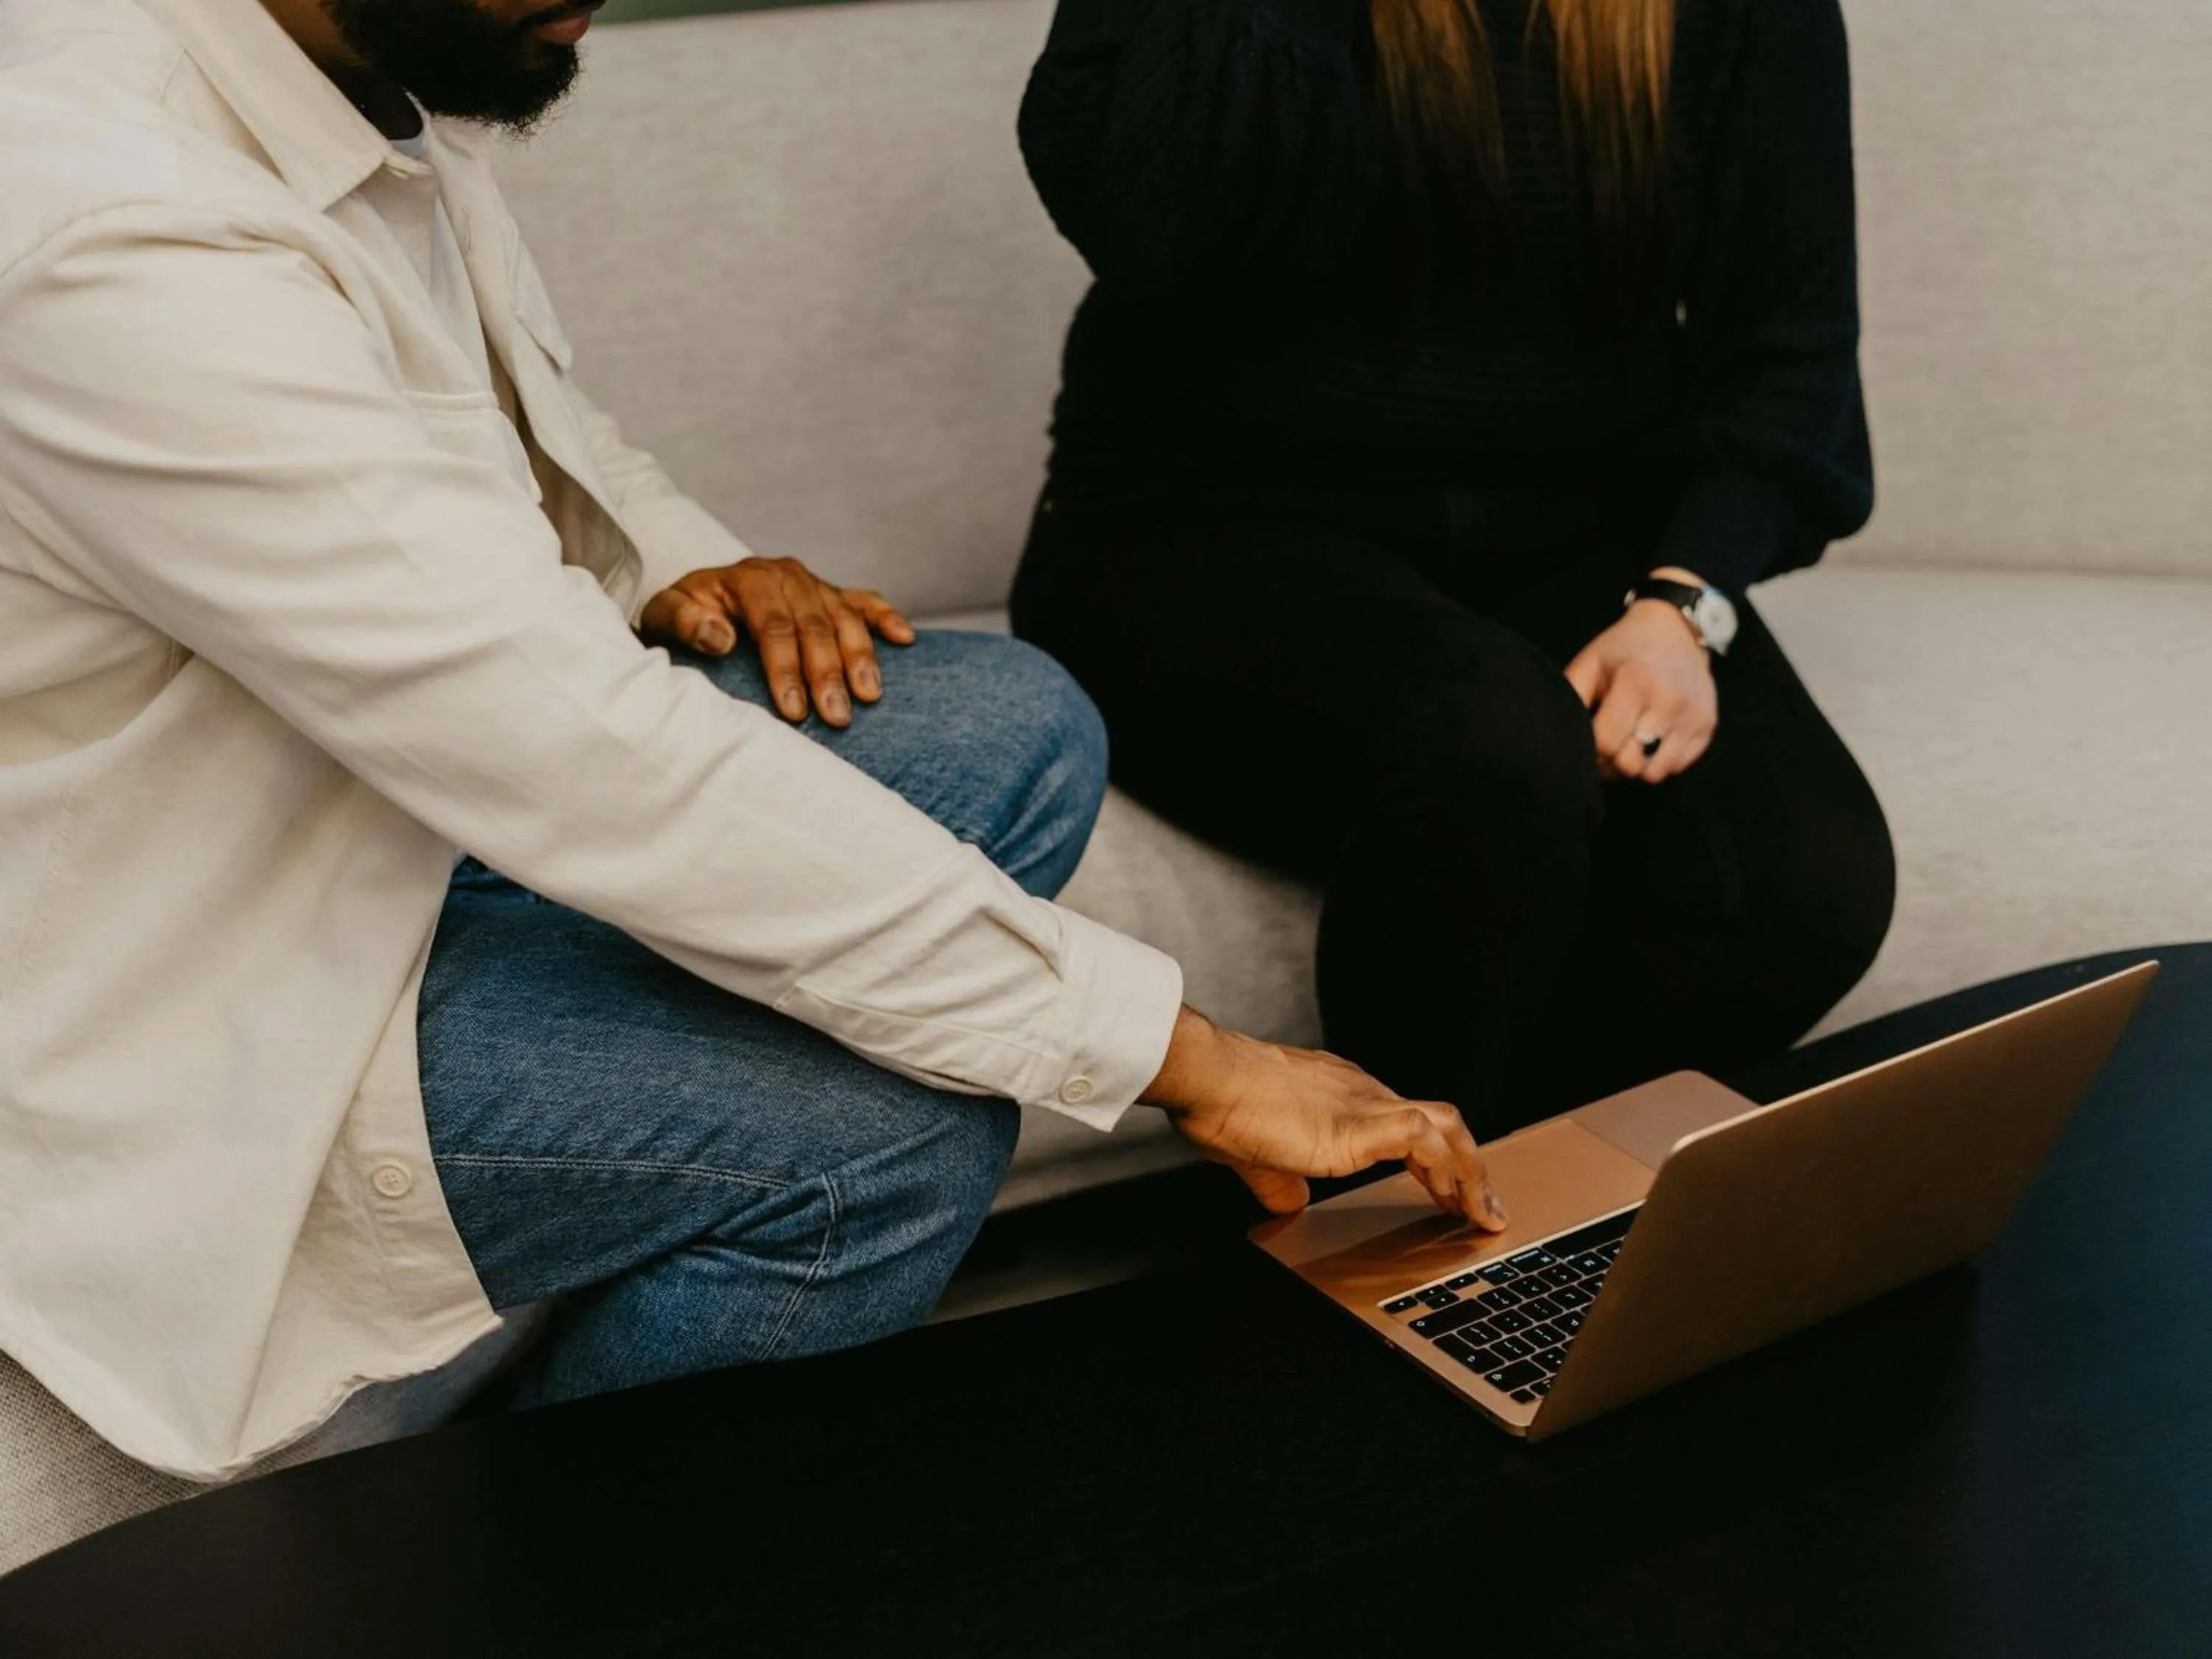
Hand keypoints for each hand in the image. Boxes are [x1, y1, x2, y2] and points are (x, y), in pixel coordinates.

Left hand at [637, 557, 915, 727]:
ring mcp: (813, 583)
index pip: (774, 626)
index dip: (785, 670)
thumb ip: (685, 622)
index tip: (794, 711)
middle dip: (827, 674)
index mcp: (749, 578)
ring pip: (845, 618)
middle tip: (837, 717)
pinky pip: (864, 602)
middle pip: (815, 626)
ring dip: (860, 657)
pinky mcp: (830, 593)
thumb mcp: (664, 615)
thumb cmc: (682, 615)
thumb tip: (721, 638)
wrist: (695, 598)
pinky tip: (906, 639)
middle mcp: (786, 575)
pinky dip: (886, 618)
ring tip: (869, 696)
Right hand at [1143, 1007, 1507, 1228]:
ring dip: (1469, 1175)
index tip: (1445, 1191)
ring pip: (1445, 1128)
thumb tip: (1290, 1204)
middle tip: (1479, 1209)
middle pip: (1438, 1123)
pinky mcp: (1362, 1123)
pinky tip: (1454, 1202)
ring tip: (1480, 1215)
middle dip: (1466, 1168)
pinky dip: (1448, 1172)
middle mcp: (1363, 1093)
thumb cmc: (1222, 1103)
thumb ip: (1281, 1182)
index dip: (1431, 1160)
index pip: (1404, 1125)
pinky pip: (1426, 1142)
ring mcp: (1366, 1104)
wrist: (1210, 1078)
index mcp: (1341, 1097)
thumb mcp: (1258, 1156)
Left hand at [1562, 568, 1718, 783]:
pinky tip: (1652, 740)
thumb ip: (1571, 696)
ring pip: (1655, 773)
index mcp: (1635, 683)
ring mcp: (1693, 715)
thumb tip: (1560, 738)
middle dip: (1612, 762)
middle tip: (1607, 745)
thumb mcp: (1590, 662)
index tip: (1589, 739)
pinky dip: (1662, 762)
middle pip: (1630, 764)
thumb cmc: (1623, 649)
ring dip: (1638, 766)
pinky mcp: (1709, 725)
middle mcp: (1669, 702)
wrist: (1676, 628)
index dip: (1591, 751)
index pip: (1606, 745)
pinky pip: (1679, 767)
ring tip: (1629, 745)